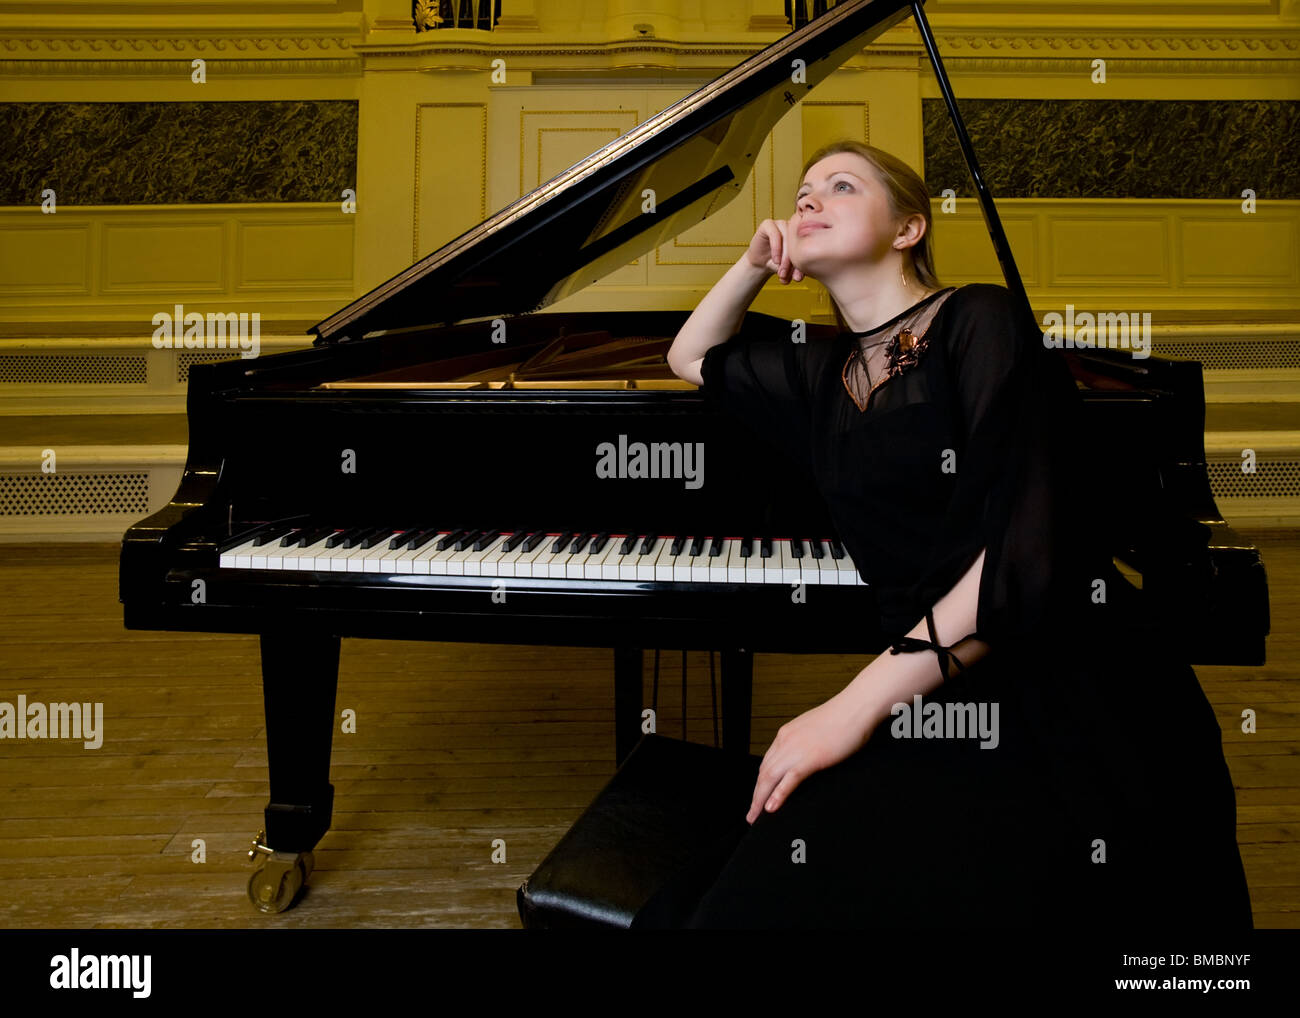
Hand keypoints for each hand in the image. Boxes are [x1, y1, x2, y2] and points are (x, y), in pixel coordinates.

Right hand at [744, 218, 803, 284]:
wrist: (760, 263)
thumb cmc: (777, 264)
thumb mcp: (789, 269)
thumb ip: (796, 270)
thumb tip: (799, 277)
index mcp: (803, 236)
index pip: (807, 247)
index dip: (803, 264)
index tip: (797, 278)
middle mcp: (793, 228)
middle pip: (798, 243)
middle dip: (792, 262)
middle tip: (786, 275)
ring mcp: (781, 224)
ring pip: (787, 239)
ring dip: (784, 257)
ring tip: (780, 271)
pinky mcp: (768, 224)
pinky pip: (775, 234)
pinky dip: (776, 248)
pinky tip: (775, 260)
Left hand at [746, 690, 871, 824]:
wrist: (856, 706)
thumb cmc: (843, 718)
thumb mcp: (816, 731)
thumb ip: (807, 743)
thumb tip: (809, 755)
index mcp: (786, 734)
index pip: (766, 763)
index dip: (760, 783)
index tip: (758, 798)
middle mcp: (785, 740)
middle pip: (763, 773)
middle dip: (756, 796)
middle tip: (752, 815)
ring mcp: (796, 749)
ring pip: (769, 778)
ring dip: (760, 800)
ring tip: (756, 817)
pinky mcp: (810, 758)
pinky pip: (789, 779)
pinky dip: (778, 795)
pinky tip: (771, 808)